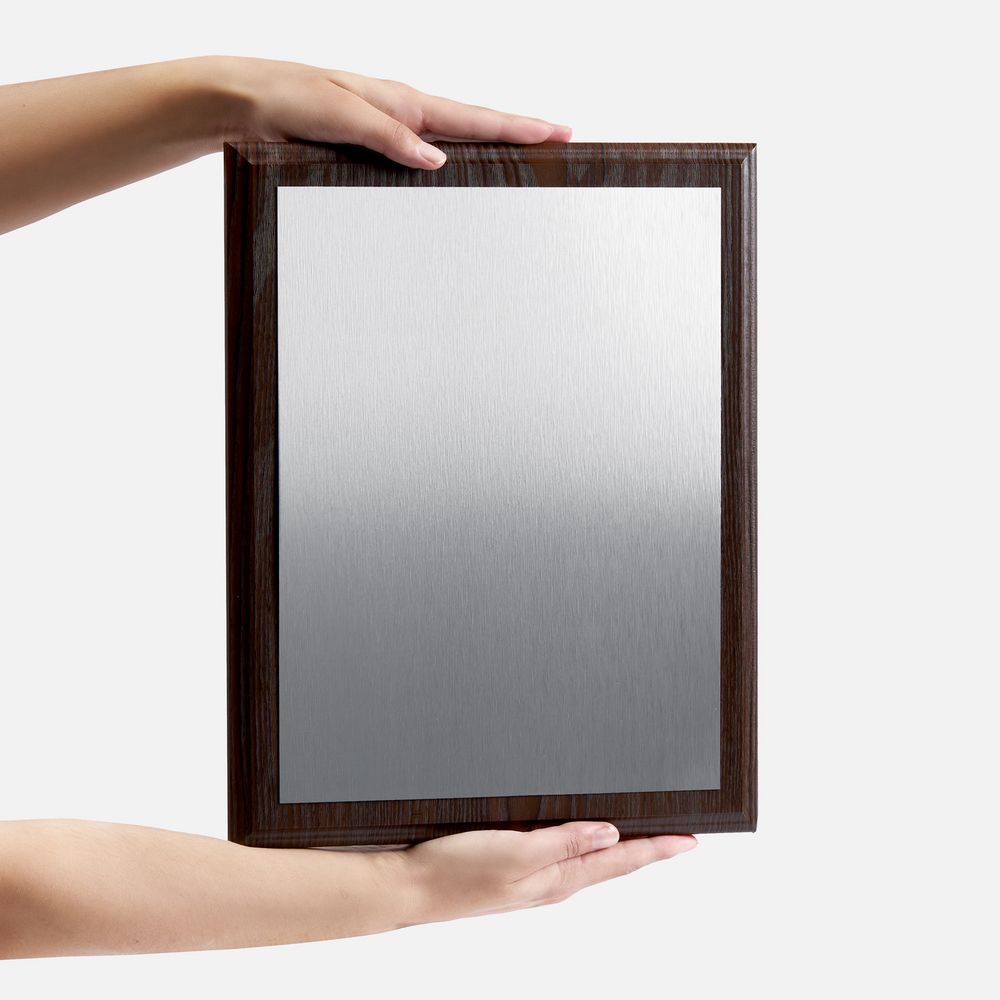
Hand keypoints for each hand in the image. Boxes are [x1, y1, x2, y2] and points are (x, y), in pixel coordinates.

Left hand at [211, 55, 571, 168]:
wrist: (245, 103)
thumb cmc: (286, 100)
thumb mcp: (338, 115)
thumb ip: (389, 135)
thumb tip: (437, 158)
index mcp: (403, 102)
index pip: (475, 117)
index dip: (519, 127)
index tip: (558, 133)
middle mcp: (403, 113)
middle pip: (475, 124)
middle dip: (519, 132)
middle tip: (558, 142)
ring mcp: (392, 129)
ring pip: (454, 138)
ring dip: (490, 146)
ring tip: (524, 155)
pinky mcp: (374, 144)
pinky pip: (424, 153)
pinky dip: (453, 158)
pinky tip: (459, 172)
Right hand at [382, 821, 696, 924]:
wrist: (412, 888)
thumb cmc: (457, 872)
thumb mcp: (517, 850)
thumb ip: (564, 841)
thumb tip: (610, 833)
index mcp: (558, 878)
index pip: (620, 860)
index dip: (657, 848)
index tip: (689, 841)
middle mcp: (553, 880)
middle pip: (613, 862)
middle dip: (648, 848)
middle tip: (678, 839)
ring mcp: (535, 877)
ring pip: (591, 859)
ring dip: (621, 847)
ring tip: (646, 836)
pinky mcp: (517, 868)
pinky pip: (565, 855)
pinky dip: (586, 844)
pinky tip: (587, 836)